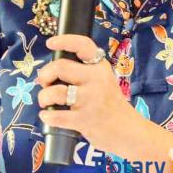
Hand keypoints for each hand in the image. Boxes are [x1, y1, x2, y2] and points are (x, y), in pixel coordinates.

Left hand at [36, 34, 145, 154]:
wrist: (128, 131)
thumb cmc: (109, 103)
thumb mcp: (103, 80)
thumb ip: (83, 72)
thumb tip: (51, 71)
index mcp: (100, 67)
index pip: (83, 46)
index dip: (64, 41)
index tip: (50, 43)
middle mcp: (96, 80)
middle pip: (60, 67)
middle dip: (45, 75)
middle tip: (44, 83)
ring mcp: (91, 100)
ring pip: (55, 92)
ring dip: (44, 97)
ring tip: (45, 101)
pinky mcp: (85, 120)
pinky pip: (57, 116)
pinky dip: (47, 116)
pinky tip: (47, 116)